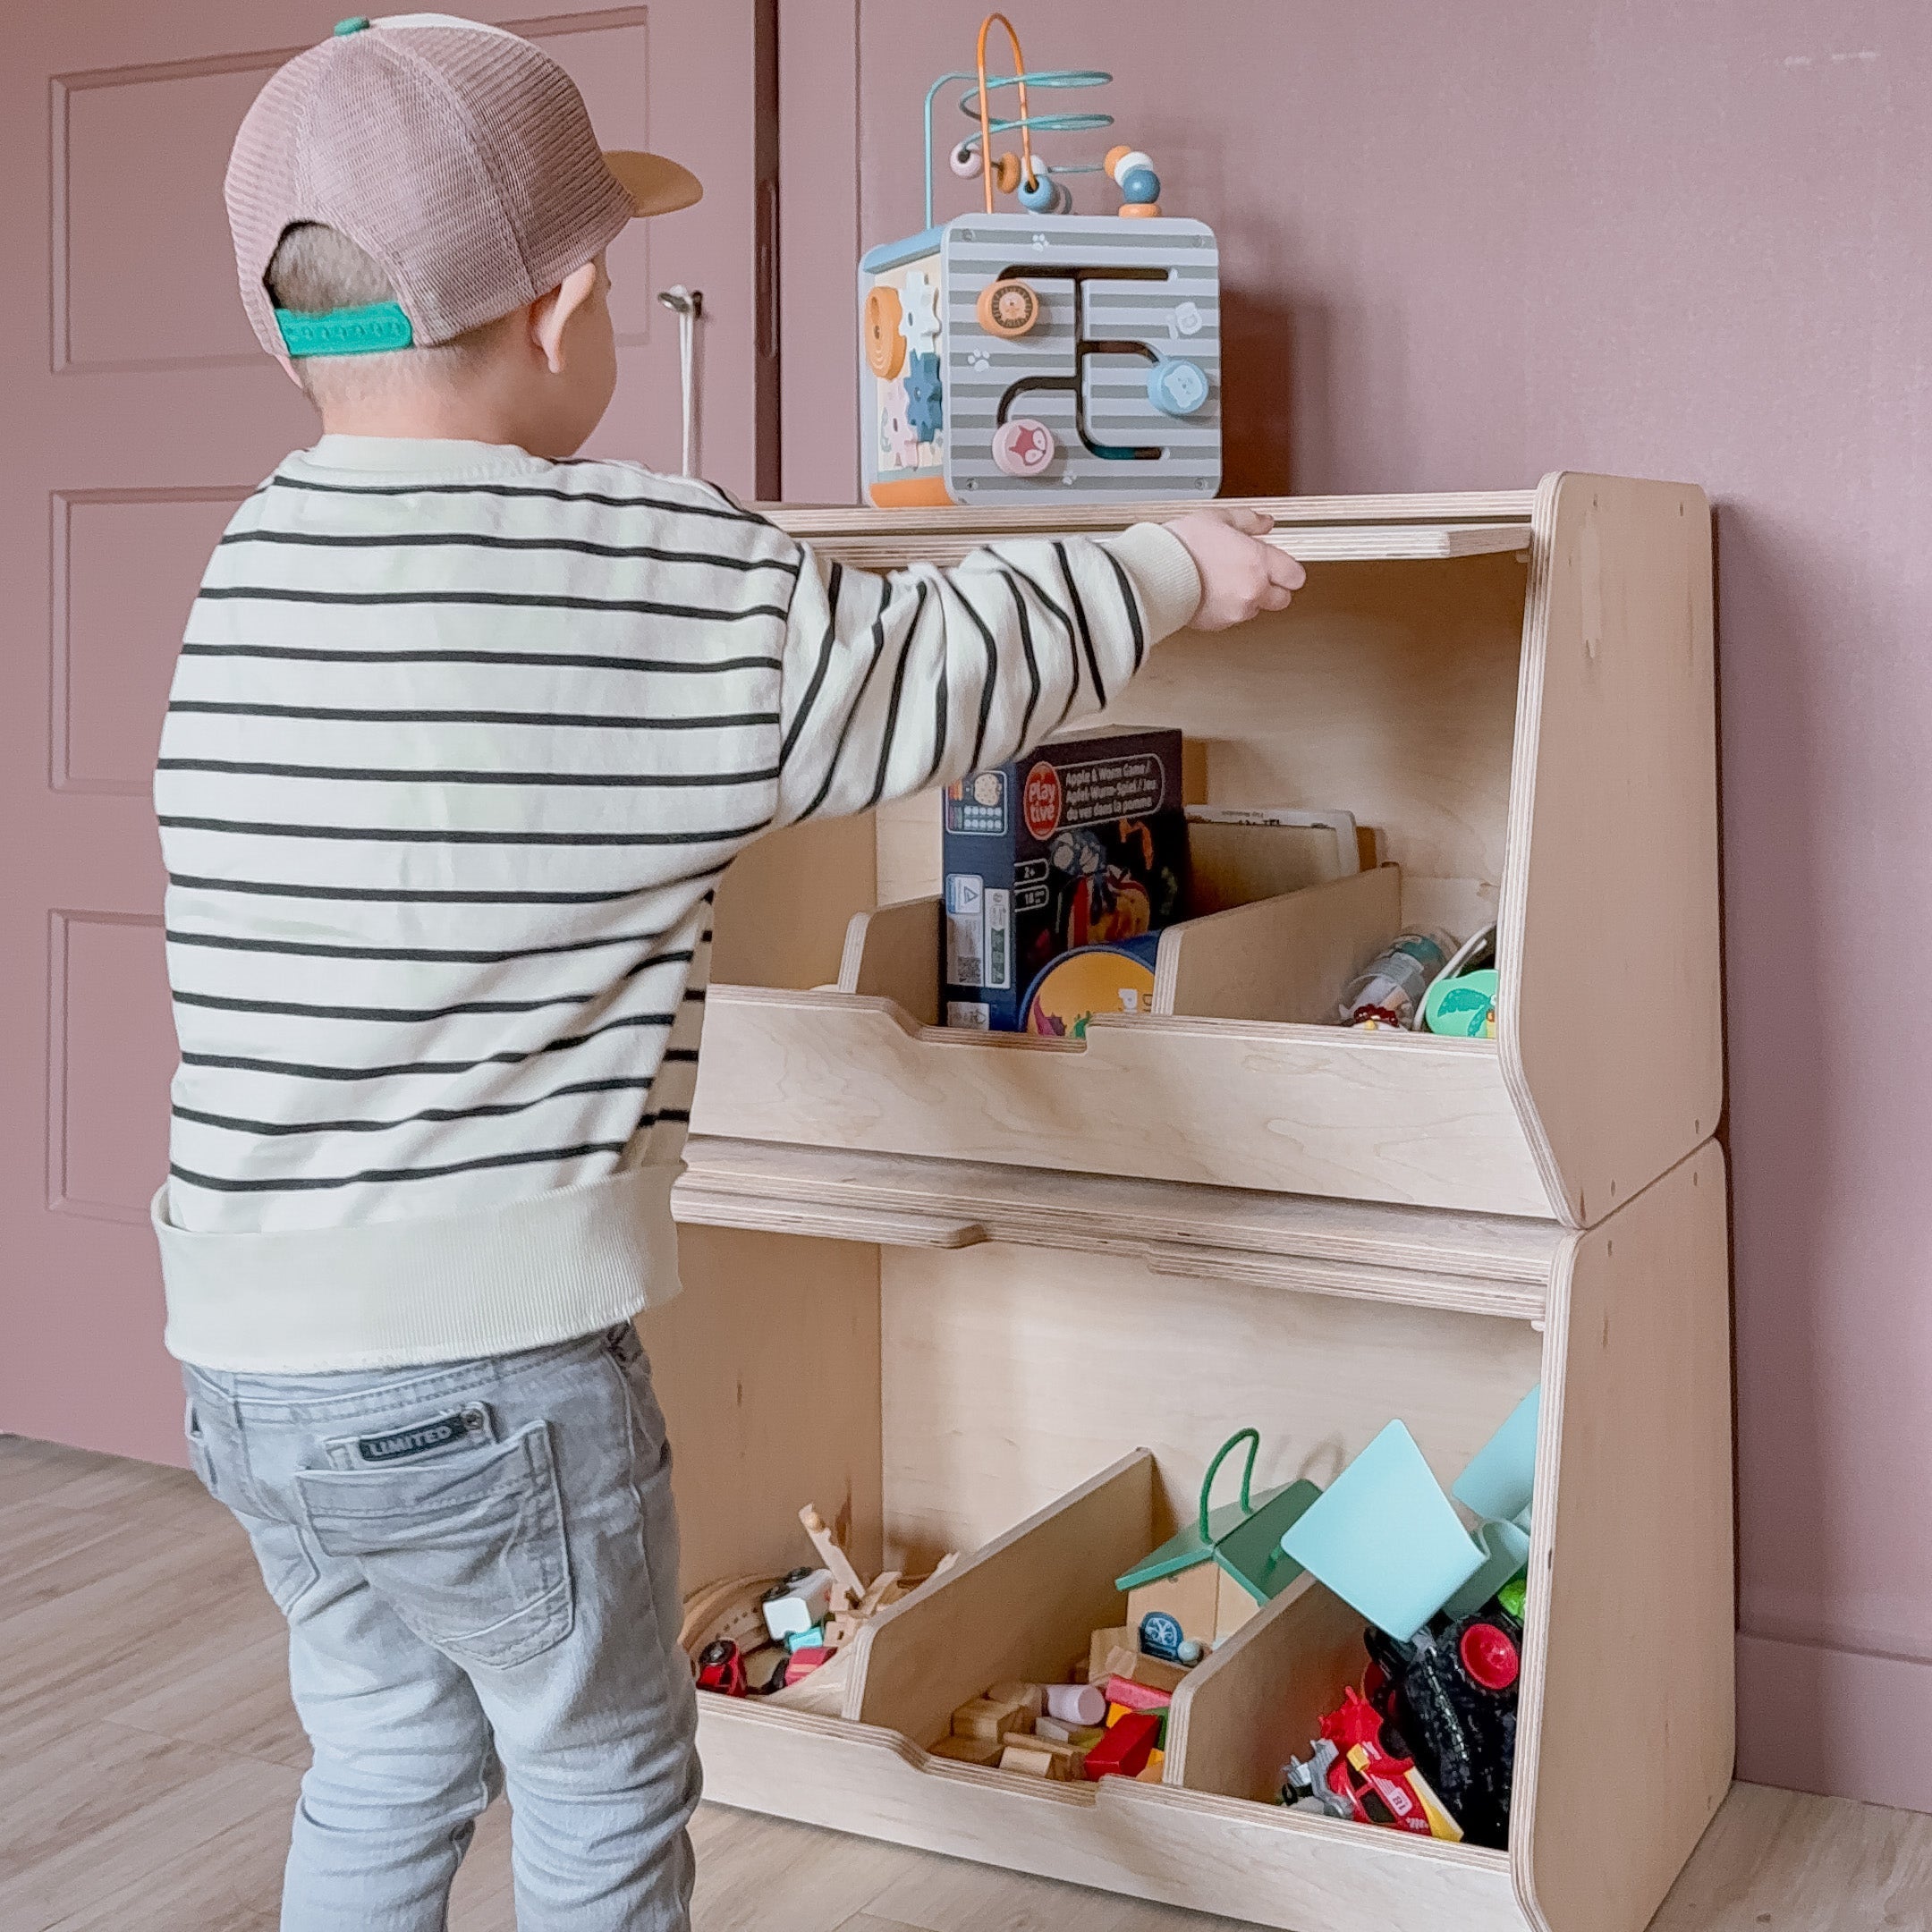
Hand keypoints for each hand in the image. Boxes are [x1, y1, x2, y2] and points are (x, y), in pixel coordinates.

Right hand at [1166, 507, 1305, 629]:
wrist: (1156, 573)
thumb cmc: (1183, 546)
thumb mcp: (1219, 518)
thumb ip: (1249, 521)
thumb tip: (1265, 523)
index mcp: (1258, 562)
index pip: (1296, 575)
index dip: (1288, 570)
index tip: (1278, 564)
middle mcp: (1253, 590)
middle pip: (1283, 599)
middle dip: (1273, 588)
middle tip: (1255, 575)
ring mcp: (1237, 610)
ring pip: (1257, 609)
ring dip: (1249, 598)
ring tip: (1226, 581)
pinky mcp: (1220, 624)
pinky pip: (1234, 618)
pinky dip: (1228, 608)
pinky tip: (1212, 592)